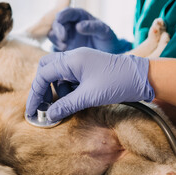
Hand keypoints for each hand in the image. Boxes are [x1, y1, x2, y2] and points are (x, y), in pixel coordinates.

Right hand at [26, 47, 153, 120]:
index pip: (43, 75)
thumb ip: (66, 105)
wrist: (143, 78)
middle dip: (42, 87)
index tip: (33, 110)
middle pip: (47, 69)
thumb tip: (49, 115)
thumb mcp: (89, 96)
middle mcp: (74, 57)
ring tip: (65, 104)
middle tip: (44, 105)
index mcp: (72, 60)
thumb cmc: (118, 82)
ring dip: (56, 90)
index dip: (35, 94)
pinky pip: (69, 77)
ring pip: (58, 74)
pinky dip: (67, 89)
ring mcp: (81, 62)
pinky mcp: (87, 68)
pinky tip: (75, 99)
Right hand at [48, 8, 131, 52]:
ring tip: (65, 47)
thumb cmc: (107, 40)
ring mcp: (66, 36)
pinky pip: (55, 45)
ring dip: (56, 39)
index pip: (68, 12)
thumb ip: (93, 27)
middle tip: (64, 38)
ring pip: (53, 34)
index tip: (60, 19)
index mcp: (80, 16)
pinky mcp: (64, 46)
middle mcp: (71, 24)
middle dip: (58, 30)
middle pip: (57, 23)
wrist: (107, 54)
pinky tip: (64, 51)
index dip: (62, 14)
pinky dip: (56, 47)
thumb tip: (78, 26)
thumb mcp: (104, 32)